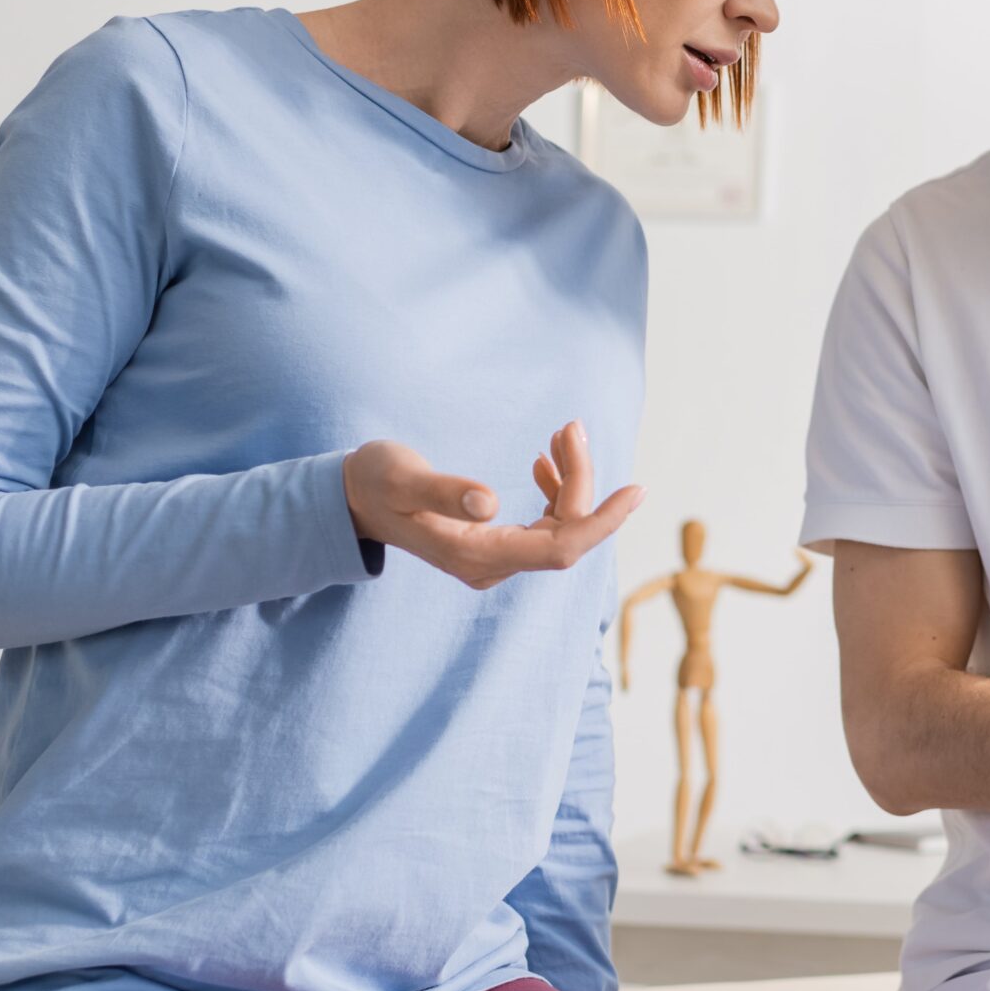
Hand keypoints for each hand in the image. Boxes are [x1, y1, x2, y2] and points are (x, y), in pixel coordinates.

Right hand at [344, 422, 642, 590]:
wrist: (352, 500)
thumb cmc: (375, 483)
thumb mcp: (402, 478)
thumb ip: (445, 492)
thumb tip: (491, 502)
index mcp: (475, 555)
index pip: (560, 549)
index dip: (602, 522)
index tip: (637, 490)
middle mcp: (491, 565)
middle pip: (565, 532)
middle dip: (580, 480)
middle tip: (569, 425)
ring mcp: (494, 558)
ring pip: (558, 526)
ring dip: (569, 481)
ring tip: (561, 432)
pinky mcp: (494, 543)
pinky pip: (544, 524)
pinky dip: (554, 491)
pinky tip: (545, 462)